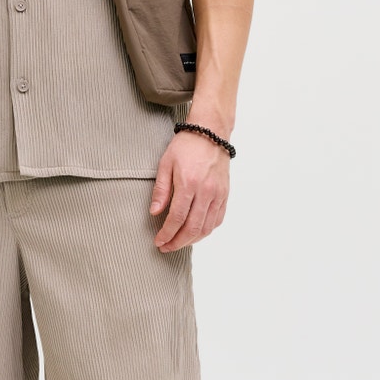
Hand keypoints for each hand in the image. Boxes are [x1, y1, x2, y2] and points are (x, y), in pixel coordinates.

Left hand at [149, 128, 230, 250]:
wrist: (210, 132)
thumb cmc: (185, 146)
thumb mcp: (165, 164)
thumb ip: (161, 190)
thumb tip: (154, 213)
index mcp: (189, 183)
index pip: (177, 218)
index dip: (167, 233)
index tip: (158, 241)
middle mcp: (206, 191)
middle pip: (193, 228)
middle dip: (177, 242)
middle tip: (166, 247)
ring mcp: (218, 194)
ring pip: (207, 227)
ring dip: (192, 240)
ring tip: (179, 242)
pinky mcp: (225, 194)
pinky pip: (218, 219)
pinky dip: (206, 230)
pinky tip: (196, 233)